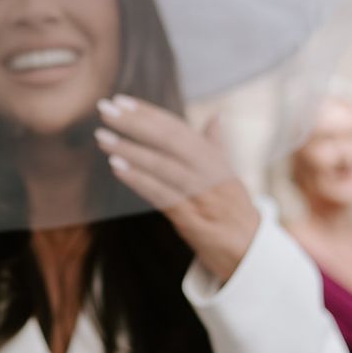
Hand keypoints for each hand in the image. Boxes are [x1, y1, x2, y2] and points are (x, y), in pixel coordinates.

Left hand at [95, 95, 259, 282]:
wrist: (249, 251)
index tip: (120, 100)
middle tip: (104, 110)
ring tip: (102, 138)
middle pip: (168, 139)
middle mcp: (209, 171)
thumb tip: (216, 117)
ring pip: (162, 165)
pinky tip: (117, 168)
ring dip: (129, 150)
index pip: (176, 127)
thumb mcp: (227, 175)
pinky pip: (162, 195)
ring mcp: (201, 194)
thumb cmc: (233, 211)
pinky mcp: (192, 219)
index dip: (147, 113)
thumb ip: (215, 146)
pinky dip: (139, 180)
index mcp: (213, 158)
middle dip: (134, 123)